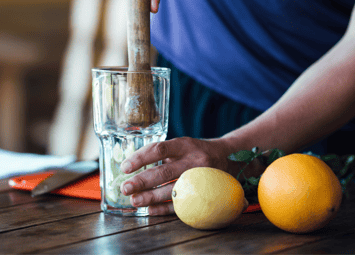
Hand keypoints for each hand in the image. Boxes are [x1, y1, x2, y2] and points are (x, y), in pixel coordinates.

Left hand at [119, 136, 235, 214]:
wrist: (229, 159)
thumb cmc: (196, 152)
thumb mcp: (182, 145)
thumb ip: (161, 153)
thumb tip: (130, 166)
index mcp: (185, 145)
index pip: (159, 149)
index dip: (140, 158)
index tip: (125, 167)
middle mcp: (194, 160)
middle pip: (164, 172)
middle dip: (142, 181)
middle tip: (125, 188)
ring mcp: (201, 178)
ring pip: (173, 189)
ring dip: (151, 197)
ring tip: (134, 201)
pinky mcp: (204, 193)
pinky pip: (183, 204)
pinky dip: (164, 208)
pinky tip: (150, 209)